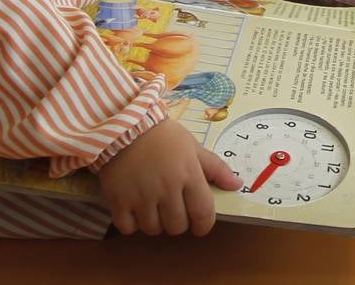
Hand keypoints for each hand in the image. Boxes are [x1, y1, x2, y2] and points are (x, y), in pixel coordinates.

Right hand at [99, 118, 241, 235]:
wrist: (122, 125)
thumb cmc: (161, 135)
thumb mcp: (192, 146)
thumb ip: (215, 168)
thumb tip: (237, 185)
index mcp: (188, 175)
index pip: (203, 213)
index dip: (204, 225)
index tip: (200, 226)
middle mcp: (166, 189)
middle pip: (177, 226)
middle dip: (178, 222)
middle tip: (173, 209)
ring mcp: (141, 196)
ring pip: (153, 229)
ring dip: (155, 223)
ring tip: (152, 207)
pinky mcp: (117, 200)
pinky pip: (128, 228)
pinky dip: (131, 224)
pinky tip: (133, 209)